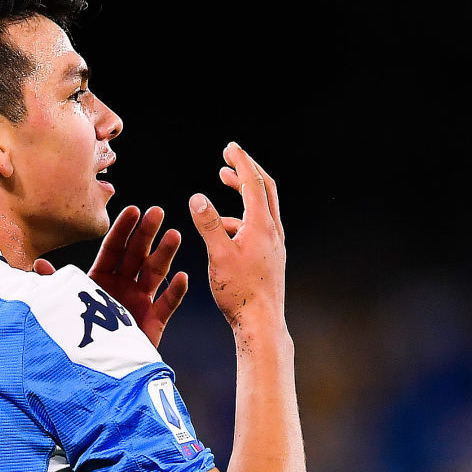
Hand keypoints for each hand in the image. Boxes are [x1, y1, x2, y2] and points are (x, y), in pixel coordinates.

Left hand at [31, 204, 187, 347]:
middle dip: (147, 233)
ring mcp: (139, 303)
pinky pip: (166, 305)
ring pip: (154, 274)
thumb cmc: (75, 336)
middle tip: (157, 212)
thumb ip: (55, 286)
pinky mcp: (152, 322)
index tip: (133, 209)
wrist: (93, 372)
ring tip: (174, 235)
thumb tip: (38, 265)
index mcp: (101, 280)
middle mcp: (122, 287)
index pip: (113, 249)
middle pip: (136, 255)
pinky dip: (174, 292)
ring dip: (165, 254)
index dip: (123, 230)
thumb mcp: (62, 307)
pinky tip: (181, 277)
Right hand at [189, 143, 284, 334]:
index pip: (253, 183)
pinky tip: (224, 230)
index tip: (230, 148)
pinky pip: (258, 227)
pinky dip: (241, 218)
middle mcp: (272, 232)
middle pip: (264, 190)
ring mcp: (274, 245)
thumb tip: (197, 198)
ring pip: (261, 209)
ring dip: (243, 194)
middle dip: (246, 172)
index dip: (241, 162)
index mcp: (261, 226)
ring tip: (223, 187)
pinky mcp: (271, 258)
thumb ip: (209, 225)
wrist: (261, 323)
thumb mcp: (219, 255)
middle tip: (229, 160)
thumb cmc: (240, 292)